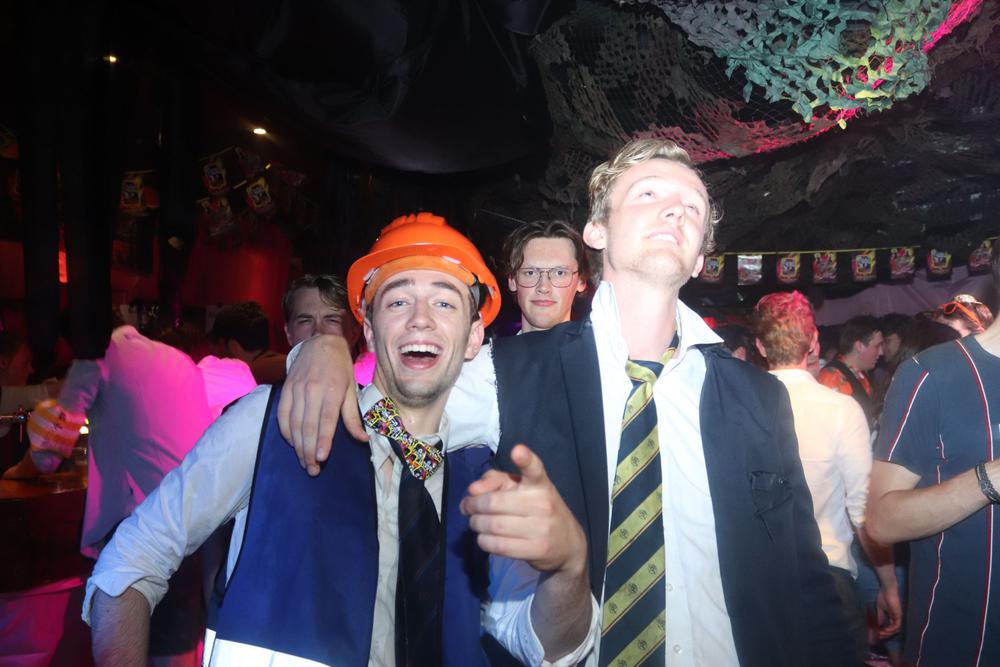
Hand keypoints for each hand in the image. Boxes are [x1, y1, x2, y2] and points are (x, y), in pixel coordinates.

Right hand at [277, 335, 366, 475]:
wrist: (320, 342)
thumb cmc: (340, 367)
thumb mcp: (351, 389)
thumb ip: (352, 416)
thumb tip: (362, 439)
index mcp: (331, 390)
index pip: (325, 420)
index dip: (322, 440)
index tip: (321, 458)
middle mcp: (311, 391)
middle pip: (307, 426)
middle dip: (309, 451)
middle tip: (313, 469)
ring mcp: (296, 390)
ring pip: (293, 424)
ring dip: (297, 446)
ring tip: (304, 462)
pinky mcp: (285, 390)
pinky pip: (282, 415)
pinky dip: (285, 432)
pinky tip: (292, 443)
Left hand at [460, 444, 586, 575]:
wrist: (568, 544)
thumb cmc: (538, 510)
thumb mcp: (522, 488)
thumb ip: (495, 481)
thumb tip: (473, 489)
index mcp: (540, 484)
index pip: (535, 469)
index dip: (526, 459)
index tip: (517, 450)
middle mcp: (542, 504)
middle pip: (494, 503)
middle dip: (473, 505)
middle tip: (467, 507)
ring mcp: (541, 528)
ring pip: (493, 525)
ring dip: (476, 524)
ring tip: (475, 522)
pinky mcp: (536, 550)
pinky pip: (498, 546)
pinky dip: (484, 541)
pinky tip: (484, 537)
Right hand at [875, 584, 902, 637]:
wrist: (887, 590)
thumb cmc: (883, 597)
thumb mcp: (880, 609)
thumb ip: (880, 617)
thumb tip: (878, 625)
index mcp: (892, 615)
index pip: (890, 626)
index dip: (885, 630)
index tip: (878, 633)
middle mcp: (896, 617)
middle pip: (893, 629)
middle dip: (886, 634)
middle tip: (879, 636)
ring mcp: (898, 616)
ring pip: (895, 629)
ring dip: (888, 632)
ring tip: (881, 634)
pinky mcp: (898, 615)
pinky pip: (897, 625)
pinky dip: (891, 629)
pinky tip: (885, 630)